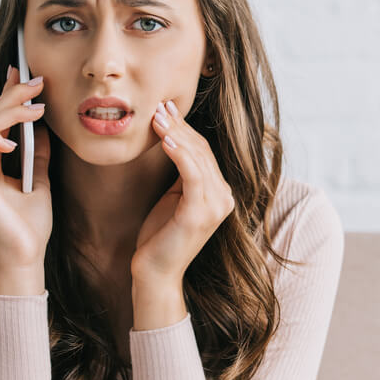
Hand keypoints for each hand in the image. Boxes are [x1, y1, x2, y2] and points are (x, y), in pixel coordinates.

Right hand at [0, 65, 52, 277]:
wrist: (25, 255)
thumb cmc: (30, 225)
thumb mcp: (40, 180)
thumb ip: (38, 154)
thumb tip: (44, 128)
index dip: (8, 94)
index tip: (24, 74)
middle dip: (13, 95)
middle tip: (36, 81)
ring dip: (10, 111)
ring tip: (37, 107)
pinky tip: (13, 141)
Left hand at [132, 99, 235, 285]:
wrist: (155, 272)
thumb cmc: (160, 235)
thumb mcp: (174, 197)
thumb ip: (182, 174)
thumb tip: (173, 138)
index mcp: (221, 193)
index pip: (204, 152)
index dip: (185, 129)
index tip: (166, 109)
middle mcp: (224, 198)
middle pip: (202, 151)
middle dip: (179, 127)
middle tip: (159, 107)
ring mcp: (215, 206)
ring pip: (197, 159)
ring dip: (175, 135)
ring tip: (156, 118)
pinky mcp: (200, 213)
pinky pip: (192, 174)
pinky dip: (179, 154)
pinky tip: (164, 140)